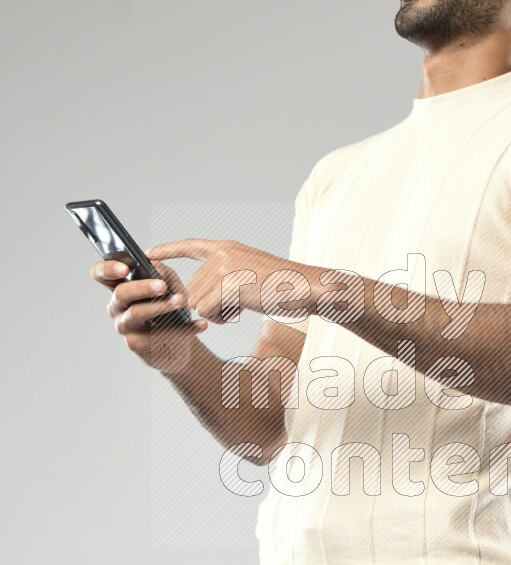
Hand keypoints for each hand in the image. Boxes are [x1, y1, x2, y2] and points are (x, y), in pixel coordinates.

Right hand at [91, 257, 207, 371]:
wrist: (179, 345)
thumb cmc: (171, 310)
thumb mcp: (171, 286)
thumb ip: (163, 272)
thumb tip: (156, 264)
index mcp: (120, 287)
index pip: (100, 274)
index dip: (107, 269)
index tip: (125, 268)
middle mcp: (117, 306)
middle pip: (121, 293)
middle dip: (142, 287)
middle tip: (163, 285)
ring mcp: (124, 326)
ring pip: (137, 313)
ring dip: (162, 306)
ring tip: (181, 301)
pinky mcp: (136, 344)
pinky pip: (158, 334)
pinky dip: (183, 329)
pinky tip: (200, 325)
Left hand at [144, 237, 311, 324]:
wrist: (307, 287)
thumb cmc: (284, 286)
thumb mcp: (251, 272)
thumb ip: (226, 277)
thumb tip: (199, 298)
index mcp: (227, 248)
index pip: (191, 246)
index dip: (169, 250)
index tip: (149, 254)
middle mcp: (222, 254)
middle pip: (193, 288)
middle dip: (209, 304)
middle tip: (237, 305)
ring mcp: (224, 268)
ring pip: (197, 301)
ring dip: (216, 313)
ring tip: (241, 307)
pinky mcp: (228, 285)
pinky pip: (207, 311)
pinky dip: (221, 319)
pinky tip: (241, 311)